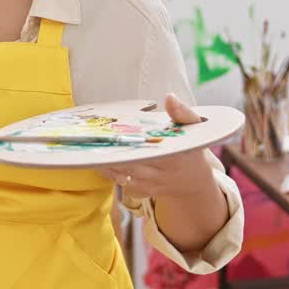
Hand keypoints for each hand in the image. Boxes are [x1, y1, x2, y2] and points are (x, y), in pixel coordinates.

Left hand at [101, 93, 221, 203]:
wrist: (196, 181)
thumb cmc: (192, 149)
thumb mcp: (194, 128)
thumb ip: (182, 112)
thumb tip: (169, 97)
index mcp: (174, 155)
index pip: (149, 149)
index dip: (131, 143)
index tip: (116, 134)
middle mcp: (162, 173)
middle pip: (132, 164)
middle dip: (113, 153)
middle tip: (96, 141)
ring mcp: (152, 184)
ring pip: (125, 175)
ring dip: (108, 163)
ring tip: (93, 150)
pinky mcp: (144, 191)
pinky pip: (124, 184)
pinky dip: (112, 174)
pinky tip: (101, 162)